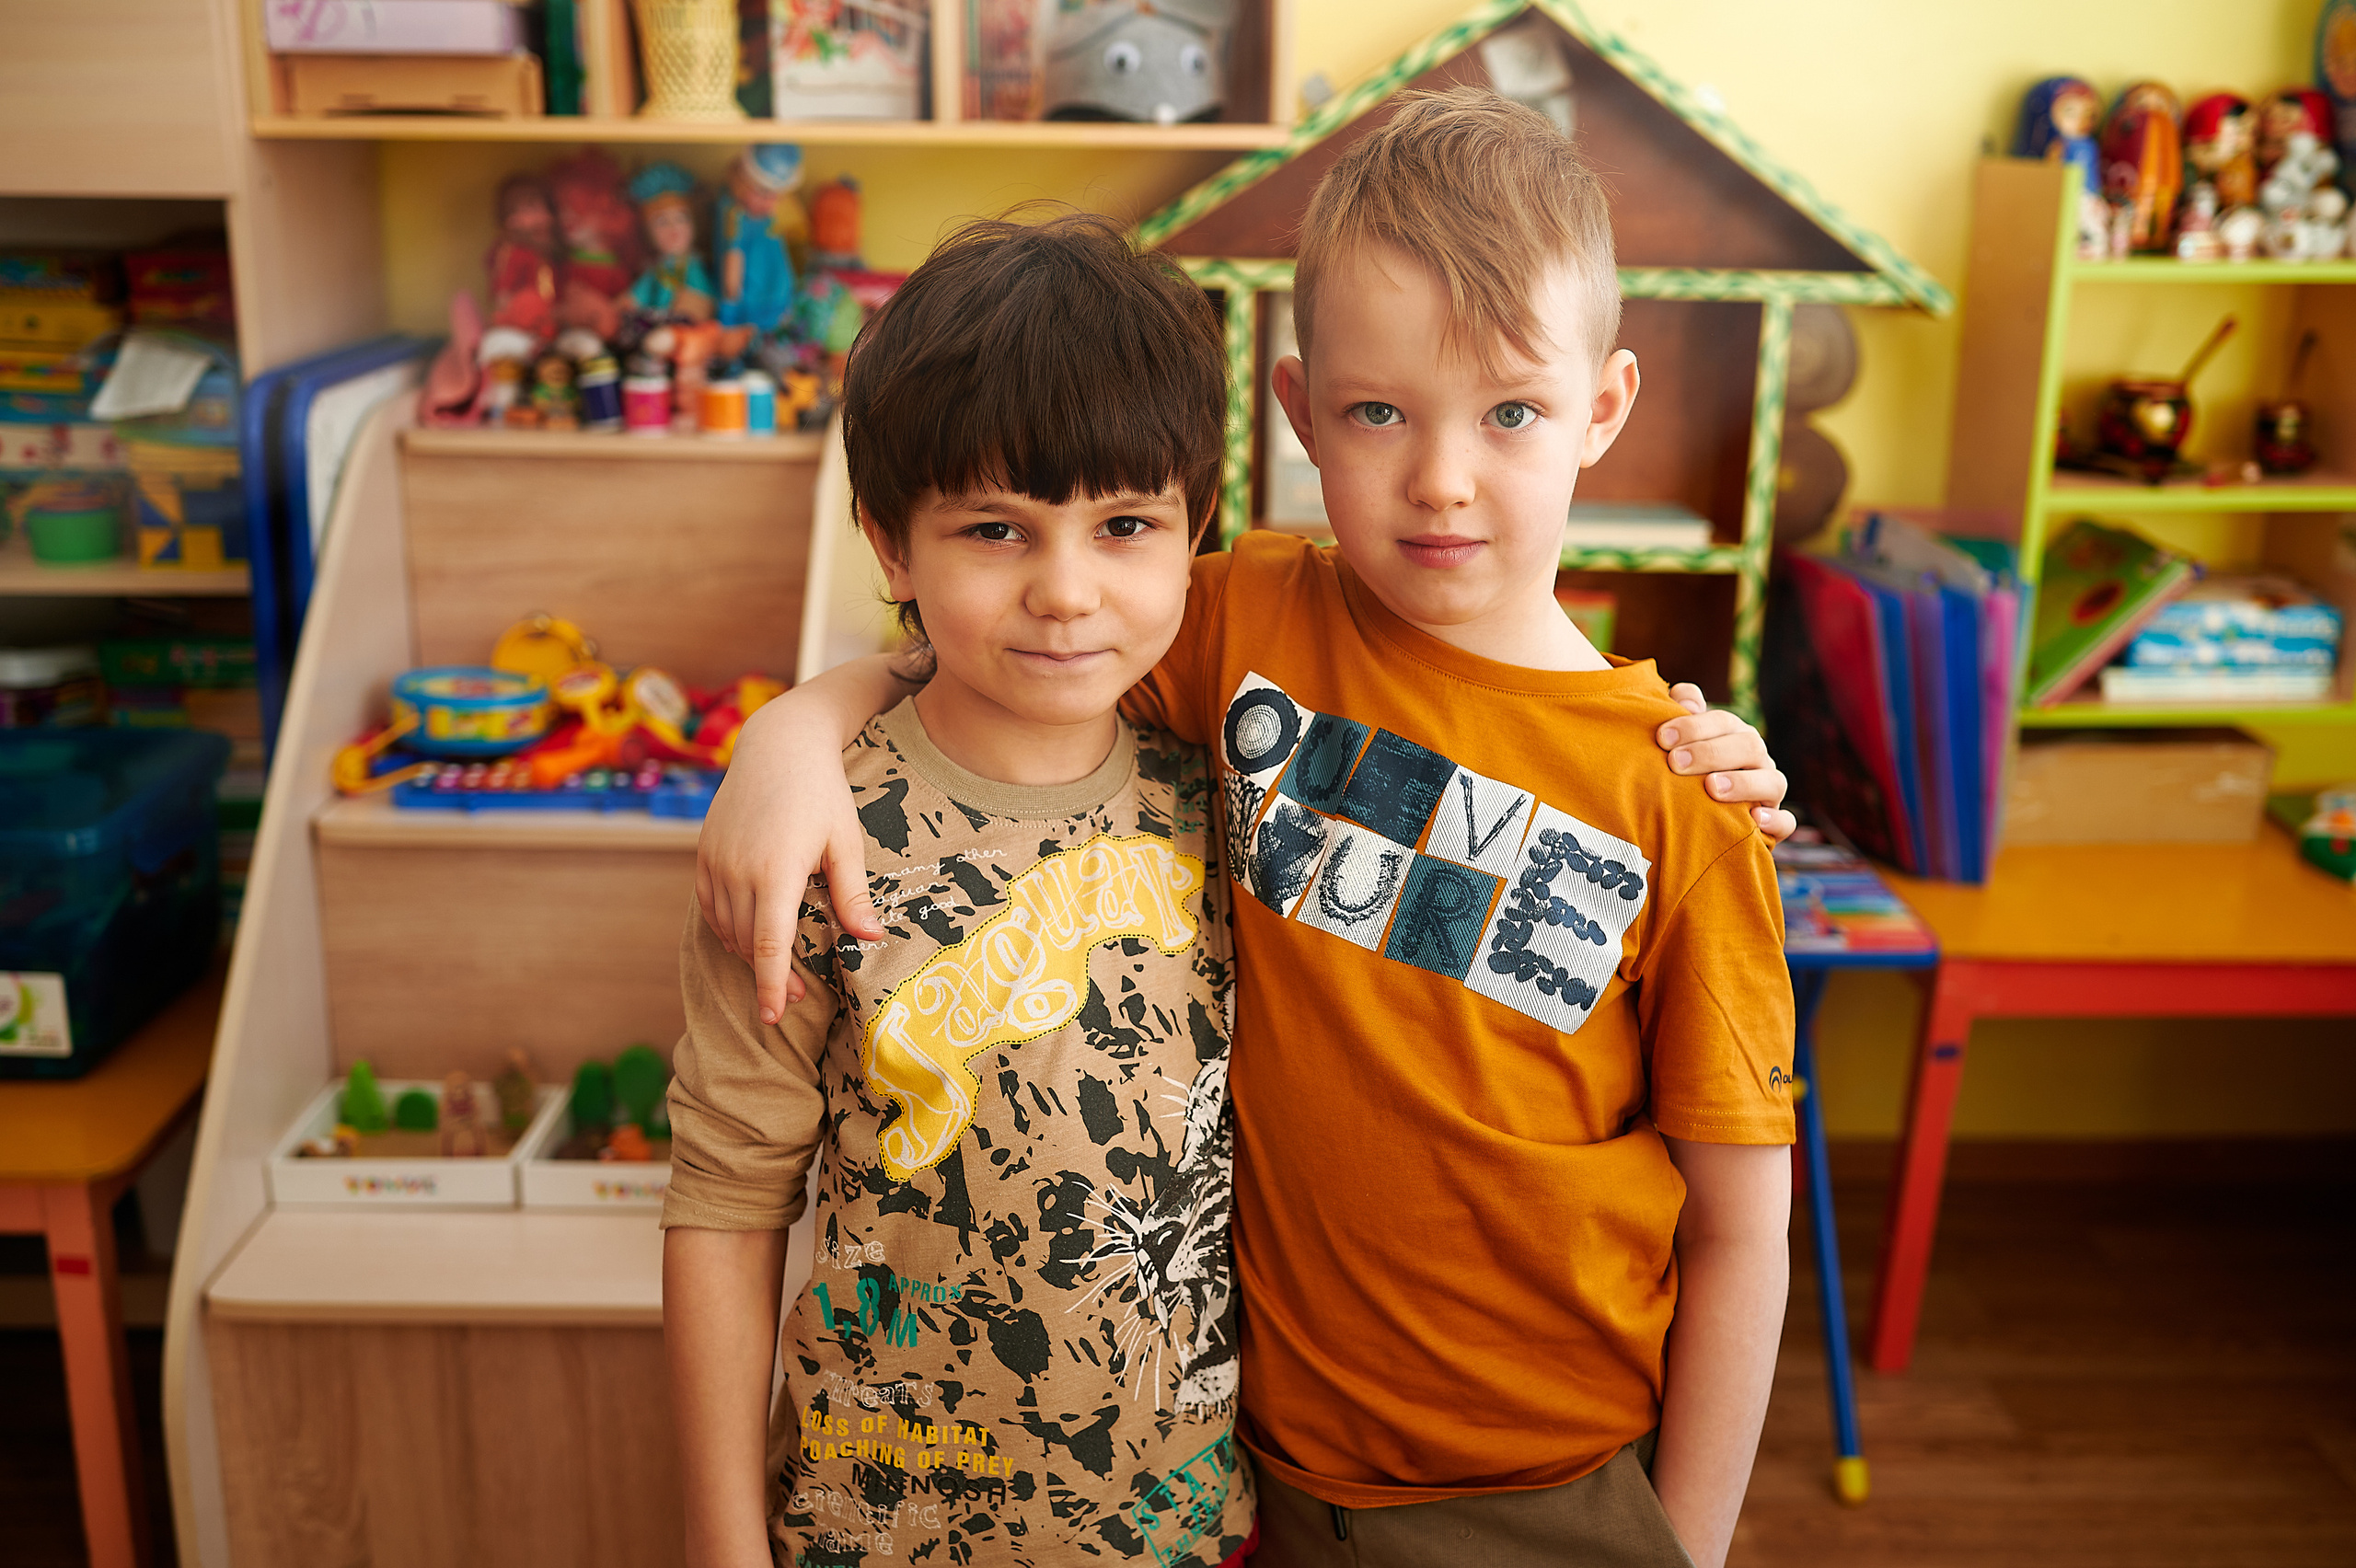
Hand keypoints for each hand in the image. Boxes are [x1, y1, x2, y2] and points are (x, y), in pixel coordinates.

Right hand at [697, 699, 885, 1024]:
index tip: (774, 1017)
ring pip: (726, 927)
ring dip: (748, 955)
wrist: (777, 745)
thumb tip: (872, 938)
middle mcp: (738, 870)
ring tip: (777, 970)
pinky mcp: (705, 854)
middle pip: (747, 943)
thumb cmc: (821, 792)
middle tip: (795, 999)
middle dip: (768, 977)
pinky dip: (727, 928)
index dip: (771, 986)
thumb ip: (852, 893)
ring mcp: (716, 862)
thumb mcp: (845, 841)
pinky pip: (710, 906)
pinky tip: (747, 937)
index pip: (769, 945)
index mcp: (776, 871)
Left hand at [1658, 683, 1794, 843]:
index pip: (1723, 722)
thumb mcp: (1676, 740)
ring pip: (1773, 781)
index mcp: (1734, 735)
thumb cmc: (1681, 769)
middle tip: (1675, 763)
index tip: (1662, 738)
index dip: (1694, 726)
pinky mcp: (1773, 823)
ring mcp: (1769, 791)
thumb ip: (1679, 711)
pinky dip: (1775, 820)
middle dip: (1710, 753)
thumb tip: (1689, 702)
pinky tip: (1755, 818)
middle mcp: (1757, 759)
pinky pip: (1785, 822)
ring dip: (1743, 783)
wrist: (1693, 817)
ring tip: (1712, 788)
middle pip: (1749, 746)